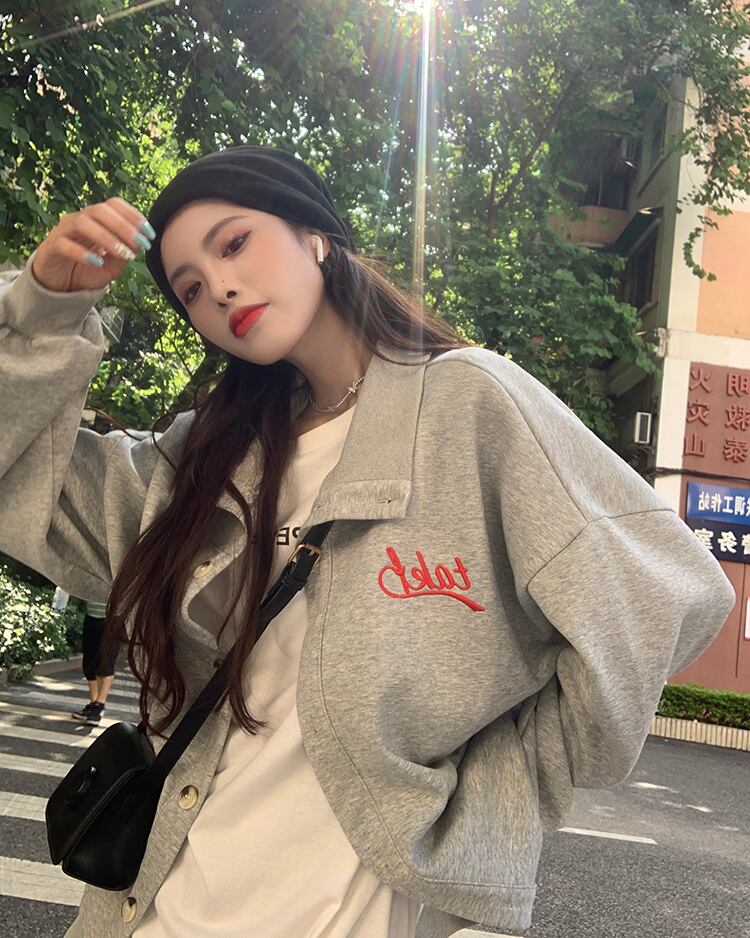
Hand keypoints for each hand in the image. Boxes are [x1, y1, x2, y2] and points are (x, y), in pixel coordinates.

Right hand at [31, 196, 153, 292]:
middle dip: (123, 226)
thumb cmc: (87, 271)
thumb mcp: (112, 267)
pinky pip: (64, 244)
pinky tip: (97, 262)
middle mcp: (79, 220)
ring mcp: (63, 231)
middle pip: (100, 210)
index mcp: (96, 220)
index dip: (133, 215)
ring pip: (83, 222)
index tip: (149, 233)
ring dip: (106, 237)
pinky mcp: (50, 247)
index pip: (113, 205)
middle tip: (140, 243)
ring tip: (122, 253)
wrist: (59, 286)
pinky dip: (82, 252)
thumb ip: (124, 255)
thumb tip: (138, 244)